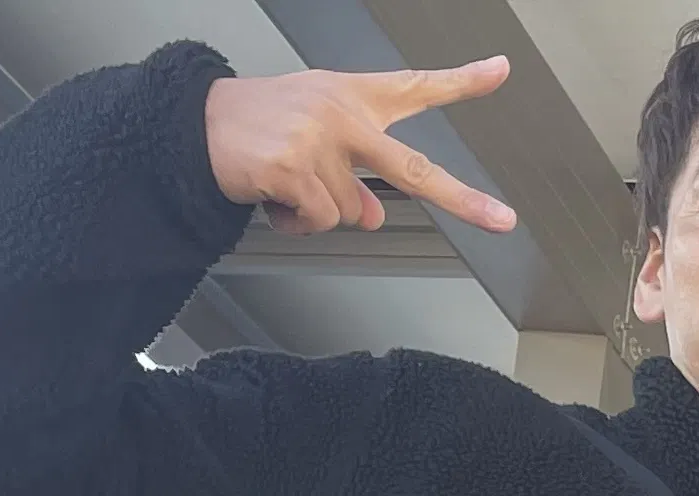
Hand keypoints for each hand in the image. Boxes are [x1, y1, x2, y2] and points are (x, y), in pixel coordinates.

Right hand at [204, 59, 517, 236]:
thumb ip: (359, 173)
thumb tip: (371, 214)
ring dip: (321, 212)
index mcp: (353, 97)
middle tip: (500, 220)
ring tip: (290, 183)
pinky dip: (297, 222)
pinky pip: (318, 220)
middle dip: (462, 199)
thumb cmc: (265, 125)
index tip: (500, 70)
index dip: (462, 80)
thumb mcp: (318, 137)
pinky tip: (276, 196)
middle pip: (413, 168)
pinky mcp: (292, 168)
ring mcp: (318, 141)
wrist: (198, 123)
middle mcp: (342, 115)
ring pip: (352, 213)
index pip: (415, 86)